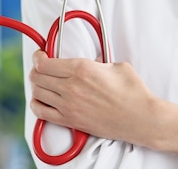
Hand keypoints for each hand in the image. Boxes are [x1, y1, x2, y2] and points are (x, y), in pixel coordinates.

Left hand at [29, 50, 177, 162]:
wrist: (140, 118)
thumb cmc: (133, 92)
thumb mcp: (116, 65)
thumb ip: (97, 60)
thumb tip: (89, 60)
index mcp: (81, 69)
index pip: (44, 63)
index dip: (38, 57)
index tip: (41, 56)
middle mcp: (71, 87)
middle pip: (36, 77)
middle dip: (36, 70)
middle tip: (42, 69)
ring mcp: (69, 106)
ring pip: (37, 93)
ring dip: (37, 86)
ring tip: (44, 84)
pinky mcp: (70, 121)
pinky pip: (41, 112)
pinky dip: (37, 104)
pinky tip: (43, 100)